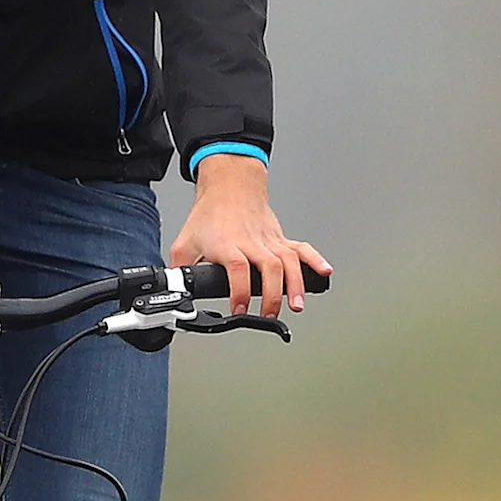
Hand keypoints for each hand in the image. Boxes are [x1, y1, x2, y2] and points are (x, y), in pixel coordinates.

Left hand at [173, 153, 330, 316]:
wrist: (230, 185)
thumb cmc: (210, 214)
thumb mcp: (185, 242)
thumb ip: (179, 268)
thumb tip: (175, 290)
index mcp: (226, 243)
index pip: (237, 267)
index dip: (240, 290)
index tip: (240, 308)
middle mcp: (251, 241)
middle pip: (269, 267)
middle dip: (273, 294)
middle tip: (270, 314)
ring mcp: (269, 240)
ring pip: (288, 261)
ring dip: (296, 284)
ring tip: (297, 305)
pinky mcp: (280, 239)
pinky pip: (301, 249)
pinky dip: (315, 260)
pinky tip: (325, 273)